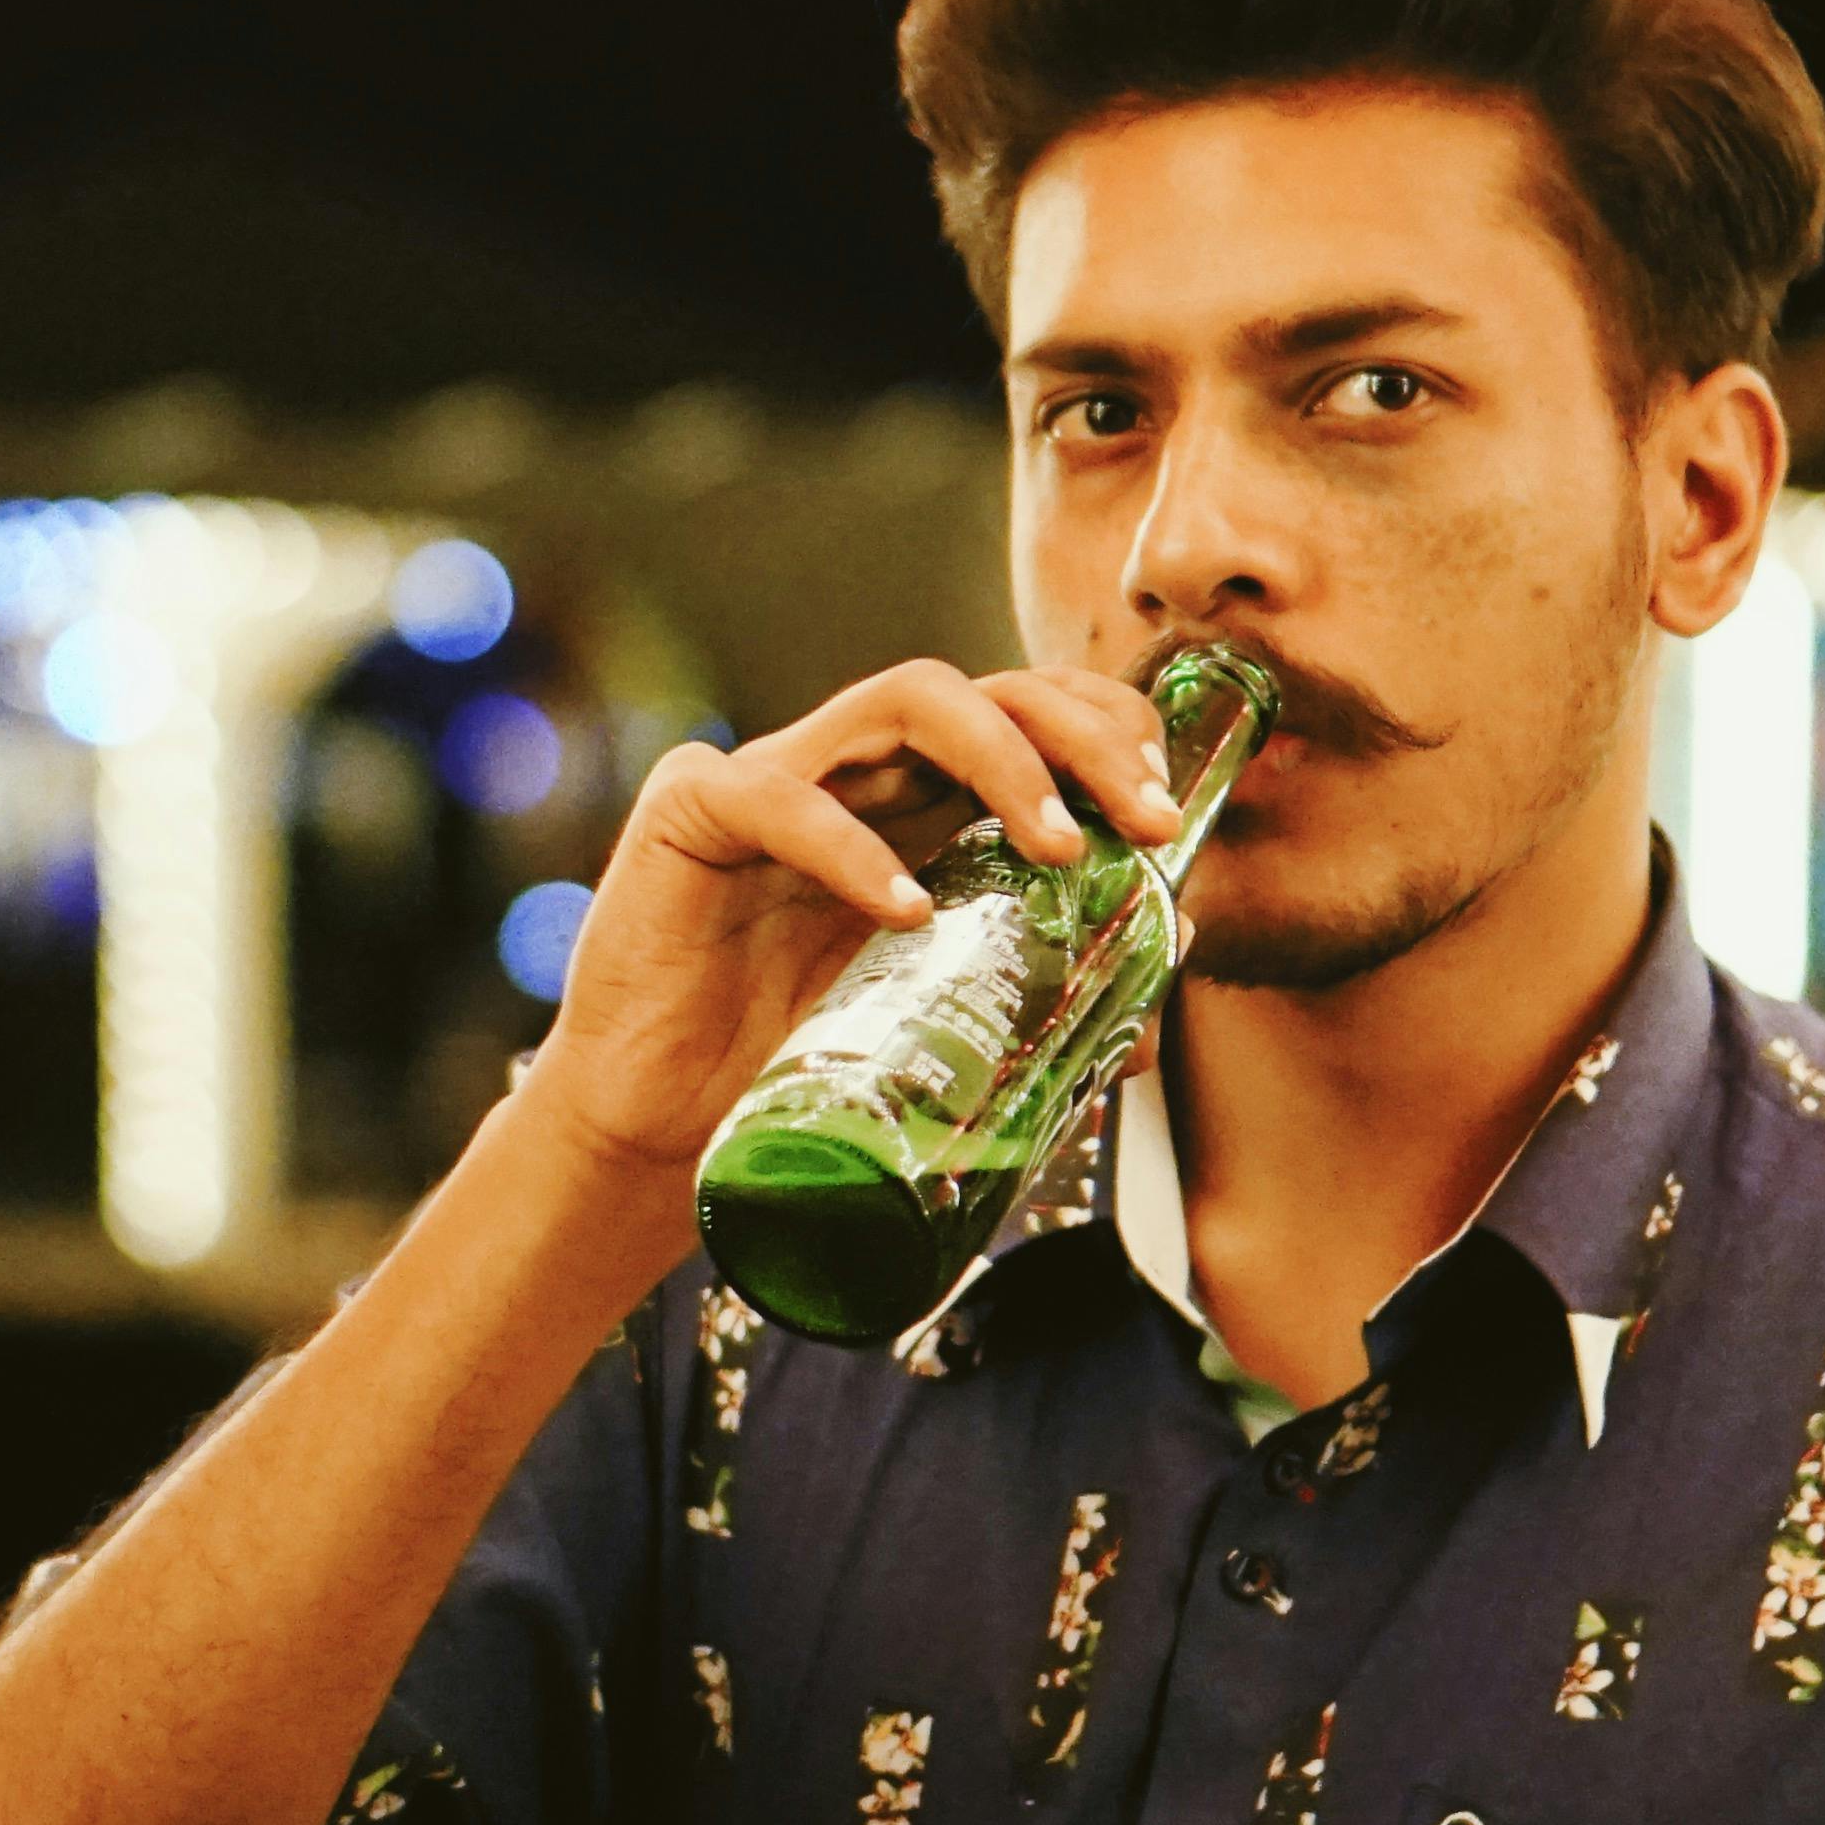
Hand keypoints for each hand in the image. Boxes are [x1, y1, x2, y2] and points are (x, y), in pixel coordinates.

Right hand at [513, 656, 1184, 1185]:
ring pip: (905, 698)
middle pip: (988, 689)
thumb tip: (1167, 979)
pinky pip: (780, 795)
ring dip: (1002, 758)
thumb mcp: (942, 1028)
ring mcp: (773, 777)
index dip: (1108, 736)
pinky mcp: (691, 810)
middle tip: (1147, 818)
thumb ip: (1041, 992)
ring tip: (1056, 849)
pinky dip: (855, 849)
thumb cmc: (792, 1073)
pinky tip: (909, 911)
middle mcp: (856, 772)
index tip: (1168, 818)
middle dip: (1083, 737)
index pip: (1031, 716)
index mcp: (918, 807)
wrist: (655, 1135)